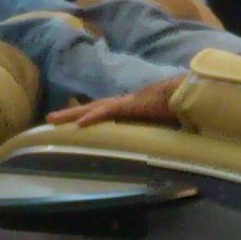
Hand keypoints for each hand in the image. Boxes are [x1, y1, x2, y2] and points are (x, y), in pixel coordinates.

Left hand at [47, 79, 182, 130]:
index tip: (72, 122)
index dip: (88, 115)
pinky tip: (79, 123)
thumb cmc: (180, 108)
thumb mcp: (162, 123)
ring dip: (73, 114)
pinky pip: (108, 111)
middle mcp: (124, 103)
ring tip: (53, 120)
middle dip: (70, 114)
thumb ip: (152, 132)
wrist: (191, 94)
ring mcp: (126, 102)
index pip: (105, 111)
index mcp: (131, 108)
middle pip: (92, 108)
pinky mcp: (131, 105)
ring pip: (93, 108)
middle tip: (49, 120)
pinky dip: (93, 116)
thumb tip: (152, 145)